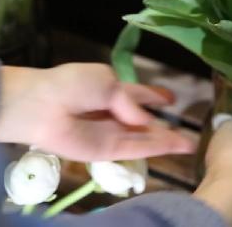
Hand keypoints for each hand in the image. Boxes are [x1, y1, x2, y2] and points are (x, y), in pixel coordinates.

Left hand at [0, 63, 196, 160]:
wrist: (41, 105)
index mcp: (109, 88)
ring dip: (166, 141)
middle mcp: (111, 111)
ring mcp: (109, 132)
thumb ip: (130, 100)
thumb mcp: (105, 81)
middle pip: (142, 121)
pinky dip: (154, 148)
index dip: (153, 96)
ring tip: (190, 144)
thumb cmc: (70, 85)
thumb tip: (144, 119)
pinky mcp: (105, 150)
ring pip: (142, 138)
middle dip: (163, 126)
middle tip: (187, 132)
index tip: (171, 99)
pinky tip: (174, 146)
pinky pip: (135, 149)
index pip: (136, 94)